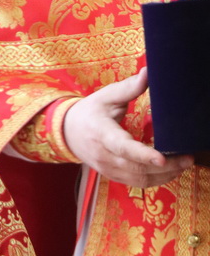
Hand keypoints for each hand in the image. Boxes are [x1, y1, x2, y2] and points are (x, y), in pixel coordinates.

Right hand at [62, 68, 192, 187]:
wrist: (67, 133)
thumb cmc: (89, 112)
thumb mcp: (106, 96)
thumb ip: (129, 87)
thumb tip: (149, 72)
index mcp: (101, 134)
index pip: (123, 148)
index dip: (143, 154)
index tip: (162, 158)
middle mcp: (104, 155)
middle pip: (137, 168)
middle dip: (166, 166)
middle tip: (188, 158)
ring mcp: (108, 169)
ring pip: (139, 179)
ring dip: (164, 176)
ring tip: (183, 165)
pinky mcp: (113, 175)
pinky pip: (137, 183)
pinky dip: (156, 180)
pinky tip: (170, 171)